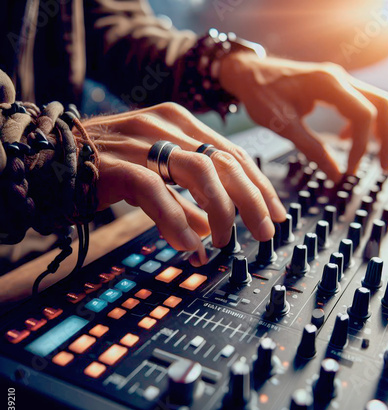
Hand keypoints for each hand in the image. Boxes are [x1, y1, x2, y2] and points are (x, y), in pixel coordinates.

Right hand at [79, 102, 286, 264]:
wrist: (51, 159)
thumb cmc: (107, 167)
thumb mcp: (157, 178)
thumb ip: (186, 201)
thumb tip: (209, 234)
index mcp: (181, 124)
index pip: (234, 155)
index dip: (261, 187)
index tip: (276, 214)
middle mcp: (166, 126)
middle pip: (226, 162)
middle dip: (253, 201)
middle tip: (265, 232)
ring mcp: (142, 142)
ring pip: (201, 172)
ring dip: (221, 212)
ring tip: (224, 241)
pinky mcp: (117, 164)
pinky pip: (157, 193)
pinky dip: (176, 222)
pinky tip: (188, 246)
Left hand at [220, 53, 387, 181]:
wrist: (248, 73)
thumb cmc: (260, 94)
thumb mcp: (282, 125)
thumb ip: (311, 149)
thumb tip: (335, 175)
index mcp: (328, 83)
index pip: (364, 114)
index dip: (363, 146)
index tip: (350, 171)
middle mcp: (339, 77)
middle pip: (382, 104)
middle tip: (385, 166)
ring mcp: (339, 80)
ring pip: (376, 102)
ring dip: (380, 130)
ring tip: (374, 158)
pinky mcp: (334, 87)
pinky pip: (361, 103)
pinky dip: (363, 124)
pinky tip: (347, 139)